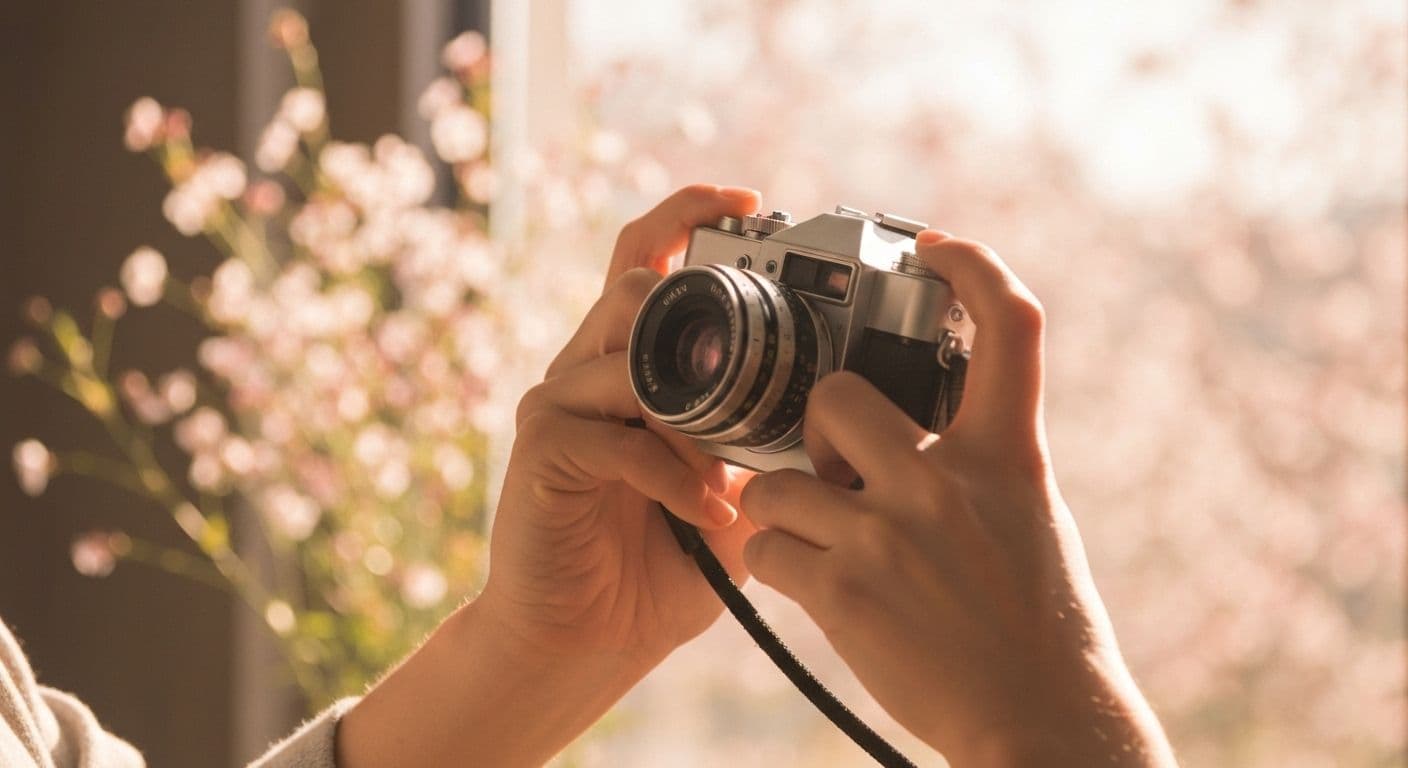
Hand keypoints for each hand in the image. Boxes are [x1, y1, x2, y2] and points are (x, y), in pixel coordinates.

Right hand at [337, 185, 761, 767]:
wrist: (591, 637)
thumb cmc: (667, 559)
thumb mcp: (735, 484)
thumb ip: (762, 435)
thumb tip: (841, 398)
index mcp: (631, 362)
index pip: (646, 254)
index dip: (687, 213)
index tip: (748, 201)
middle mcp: (587, 369)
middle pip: (631, 286)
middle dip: (698, 315)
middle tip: (756, 361)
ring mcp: (558, 405)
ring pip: (624, 350)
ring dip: (693, 408)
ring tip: (730, 469)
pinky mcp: (544, 451)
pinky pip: (620, 438)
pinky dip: (676, 477)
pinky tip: (706, 516)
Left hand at [739, 231, 1175, 766]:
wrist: (1039, 717)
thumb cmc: (1037, 619)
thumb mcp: (1027, 514)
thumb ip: (980, 457)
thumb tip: (926, 415)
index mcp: (1005, 454)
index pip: (1010, 326)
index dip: (974, 265)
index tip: (936, 248)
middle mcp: (945, 481)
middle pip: (837, 394)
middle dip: (817, 431)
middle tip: (833, 471)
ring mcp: (889, 534)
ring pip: (777, 481)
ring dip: (782, 510)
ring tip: (816, 542)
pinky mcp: (843, 592)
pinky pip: (765, 548)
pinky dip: (775, 564)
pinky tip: (810, 586)